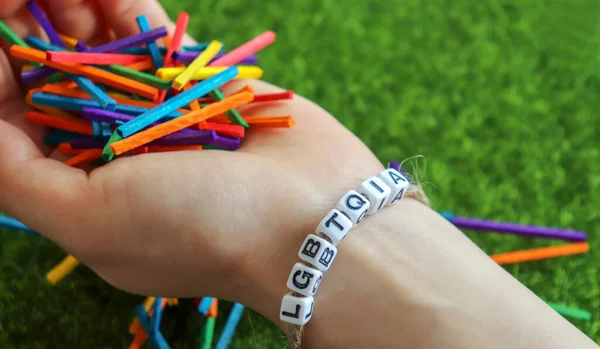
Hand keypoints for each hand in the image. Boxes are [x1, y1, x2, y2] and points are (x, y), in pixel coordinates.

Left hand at [0, 0, 385, 321]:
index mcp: (83, 192)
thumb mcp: (90, 222)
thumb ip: (17, 177)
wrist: (315, 215)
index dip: (0, 78)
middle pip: (59, 83)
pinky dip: (126, 11)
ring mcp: (162, 116)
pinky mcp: (202, 87)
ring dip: (76, 16)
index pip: (18, 127)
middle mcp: (120, 153)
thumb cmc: (202, 228)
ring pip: (104, 54)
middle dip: (34, 37)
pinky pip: (154, 40)